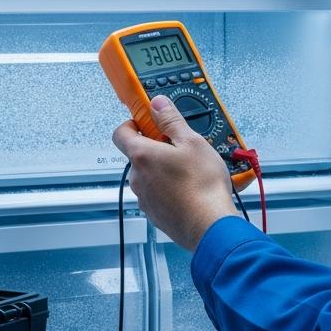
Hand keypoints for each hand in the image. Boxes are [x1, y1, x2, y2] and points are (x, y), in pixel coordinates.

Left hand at [112, 95, 240, 249]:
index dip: (132, 123)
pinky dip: (170, 189)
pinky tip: (191, 189)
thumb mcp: (193, 142)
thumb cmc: (202, 187)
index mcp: (142, 156)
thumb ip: (171, 120)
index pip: (121, 133)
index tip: (147, 121)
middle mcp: (138, 178)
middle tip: (180, 146)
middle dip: (157, 148)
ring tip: (191, 170)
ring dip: (164, 170)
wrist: (210, 226)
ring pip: (149, 176)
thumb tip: (158, 104)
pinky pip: (158, 194)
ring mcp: (145, 199)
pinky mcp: (155, 214)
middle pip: (139, 155)